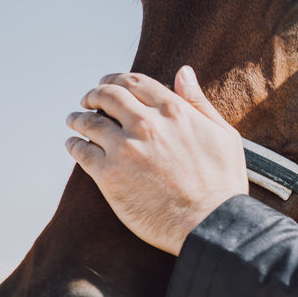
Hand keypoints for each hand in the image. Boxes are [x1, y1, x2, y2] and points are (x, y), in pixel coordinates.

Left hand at [65, 66, 248, 255]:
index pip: (135, 82)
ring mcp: (125, 148)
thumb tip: (183, 72)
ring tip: (74, 120)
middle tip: (88, 100)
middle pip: (108, 95)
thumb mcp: (223, 135)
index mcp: (174, 111)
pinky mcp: (109, 174)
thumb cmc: (223, 183)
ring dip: (78, 117)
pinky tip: (74, 145)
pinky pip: (81, 151)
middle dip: (94, 93)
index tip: (110, 84)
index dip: (118, 79)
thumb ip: (198, 102)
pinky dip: (74, 144)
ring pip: (88, 121)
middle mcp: (147, 124)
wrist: (211, 224)